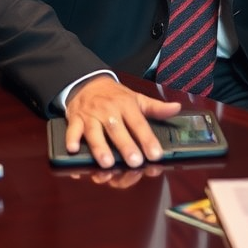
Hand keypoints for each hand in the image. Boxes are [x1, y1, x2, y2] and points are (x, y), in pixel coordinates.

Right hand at [64, 76, 181, 168]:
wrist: (88, 83)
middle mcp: (109, 111)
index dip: (147, 139)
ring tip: (107, 164)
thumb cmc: (115, 96)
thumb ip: (156, 107)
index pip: (139, 123)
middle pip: (117, 130)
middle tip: (134, 162)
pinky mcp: (75, 120)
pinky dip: (71, 139)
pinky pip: (72, 130)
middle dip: (126, 146)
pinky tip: (73, 150)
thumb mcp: (137, 98)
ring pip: (94, 132)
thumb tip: (176, 108)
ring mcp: (91, 115)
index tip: (156, 154)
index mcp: (126, 105)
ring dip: (100, 148)